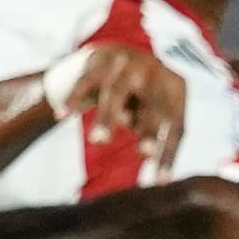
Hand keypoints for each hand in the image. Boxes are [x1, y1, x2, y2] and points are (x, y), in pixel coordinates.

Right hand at [60, 45, 185, 165]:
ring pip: (116, 92)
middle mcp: (155, 69)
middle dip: (149, 129)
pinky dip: (74, 98)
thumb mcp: (145, 116)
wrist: (104, 59)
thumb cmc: (133, 98)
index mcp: (174, 88)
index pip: (175, 125)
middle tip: (144, 154)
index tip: (160, 182)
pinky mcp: (98, 56)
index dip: (168, 154)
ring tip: (99, 141)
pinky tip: (63, 115)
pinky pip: (85, 81)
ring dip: (107, 116)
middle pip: (153, 104)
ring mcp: (126, 59)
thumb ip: (147, 132)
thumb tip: (150, 158)